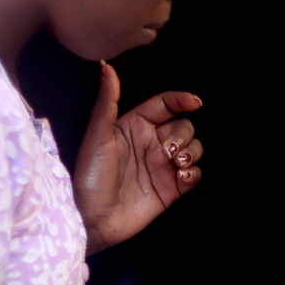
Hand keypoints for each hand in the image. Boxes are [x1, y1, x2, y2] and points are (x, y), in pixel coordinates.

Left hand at [74, 62, 203, 253]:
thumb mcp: (98, 135)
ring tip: (178, 164)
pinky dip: (194, 173)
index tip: (194, 103)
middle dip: (183, 135)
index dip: (181, 100)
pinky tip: (181, 177)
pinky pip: (195, 174)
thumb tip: (107, 67)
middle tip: (169, 152)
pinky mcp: (172, 188)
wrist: (92, 218)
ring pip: (194, 148)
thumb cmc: (89, 176)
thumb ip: (108, 101)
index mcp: (134, 126)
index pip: (165, 105)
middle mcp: (151, 144)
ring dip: (192, 152)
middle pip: (184, 127)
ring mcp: (163, 167)